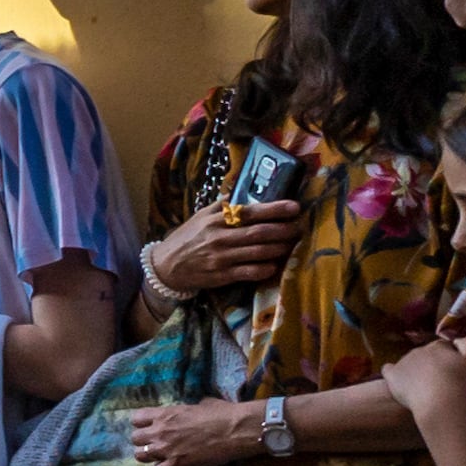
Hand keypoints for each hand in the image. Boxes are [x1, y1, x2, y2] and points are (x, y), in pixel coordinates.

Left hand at [121, 398, 262, 465]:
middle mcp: (160, 430)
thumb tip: (193, 409)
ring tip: (160, 457)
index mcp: (166, 413)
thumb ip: (187, 409)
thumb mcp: (200, 404)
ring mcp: (166, 448)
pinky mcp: (177, 464)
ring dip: (148, 457)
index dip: (142, 424)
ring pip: (140, 456)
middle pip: (135, 438)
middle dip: (143, 441)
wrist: (235, 430)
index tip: (150, 427)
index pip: (136, 418)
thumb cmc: (222, 413)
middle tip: (155, 443)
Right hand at [141, 200, 299, 299]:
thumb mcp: (201, 216)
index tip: (294, 206)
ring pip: (257, 252)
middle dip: (283, 229)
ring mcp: (221, 258)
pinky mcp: (221, 276)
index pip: (250, 211)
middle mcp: (220, 237)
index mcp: (216, 219)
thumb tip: (243, 190)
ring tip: (292, 244)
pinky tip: (274, 265)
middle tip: (300, 226)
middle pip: (258, 232)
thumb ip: (223, 204)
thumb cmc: (187, 238)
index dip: (274, 209)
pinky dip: (264, 269)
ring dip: (279, 248)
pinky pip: (248, 272)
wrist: (166, 266)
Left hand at [385, 337, 465, 418]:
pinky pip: (389, 370)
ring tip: (423, 387)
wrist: (439, 403)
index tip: (453, 370)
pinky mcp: (393, 375)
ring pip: (409, 362)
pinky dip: (393, 373)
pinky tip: (397, 381)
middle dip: (432, 364)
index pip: (443, 347)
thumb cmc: (460, 384)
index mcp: (438, 346)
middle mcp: (419, 350)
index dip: (449, 358)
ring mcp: (404, 362)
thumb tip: (461, 338)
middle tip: (439, 381)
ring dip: (415, 370)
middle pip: (425, 355)